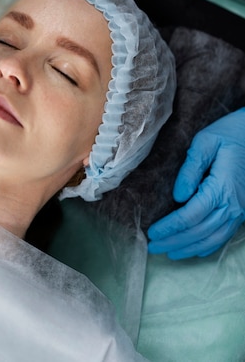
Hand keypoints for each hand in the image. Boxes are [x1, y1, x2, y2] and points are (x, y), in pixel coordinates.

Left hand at [147, 108, 244, 258]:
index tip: (152, 232)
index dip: (170, 227)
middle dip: (174, 241)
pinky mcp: (241, 212)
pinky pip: (224, 236)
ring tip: (168, 252)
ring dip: (189, 248)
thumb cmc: (228, 134)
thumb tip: (178, 196)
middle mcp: (232, 205)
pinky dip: (207, 246)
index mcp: (221, 188)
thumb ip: (190, 169)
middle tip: (153, 246)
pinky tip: (193, 249)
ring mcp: (239, 211)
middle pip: (199, 232)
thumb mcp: (205, 142)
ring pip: (212, 239)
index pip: (191, 215)